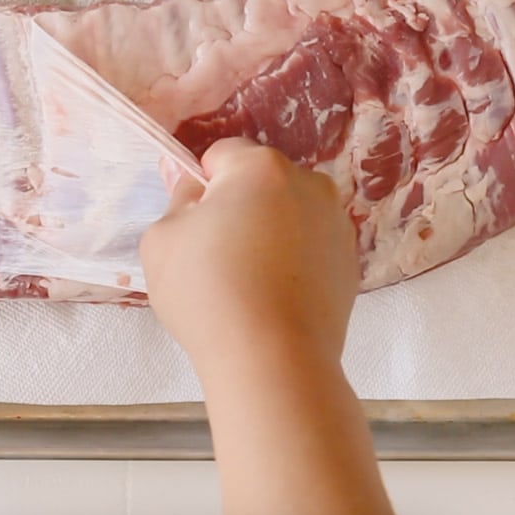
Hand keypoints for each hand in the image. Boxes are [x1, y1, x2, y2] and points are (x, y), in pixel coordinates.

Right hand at [140, 138, 357, 375]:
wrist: (273, 360)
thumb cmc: (208, 293)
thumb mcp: (163, 240)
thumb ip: (176, 197)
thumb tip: (187, 179)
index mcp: (261, 166)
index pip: (221, 155)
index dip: (201, 188)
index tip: (193, 225)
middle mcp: (309, 183)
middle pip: (260, 182)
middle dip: (239, 206)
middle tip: (216, 255)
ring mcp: (336, 223)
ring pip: (289, 214)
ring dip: (269, 231)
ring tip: (248, 281)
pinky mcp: (350, 262)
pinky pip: (311, 246)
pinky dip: (294, 261)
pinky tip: (274, 297)